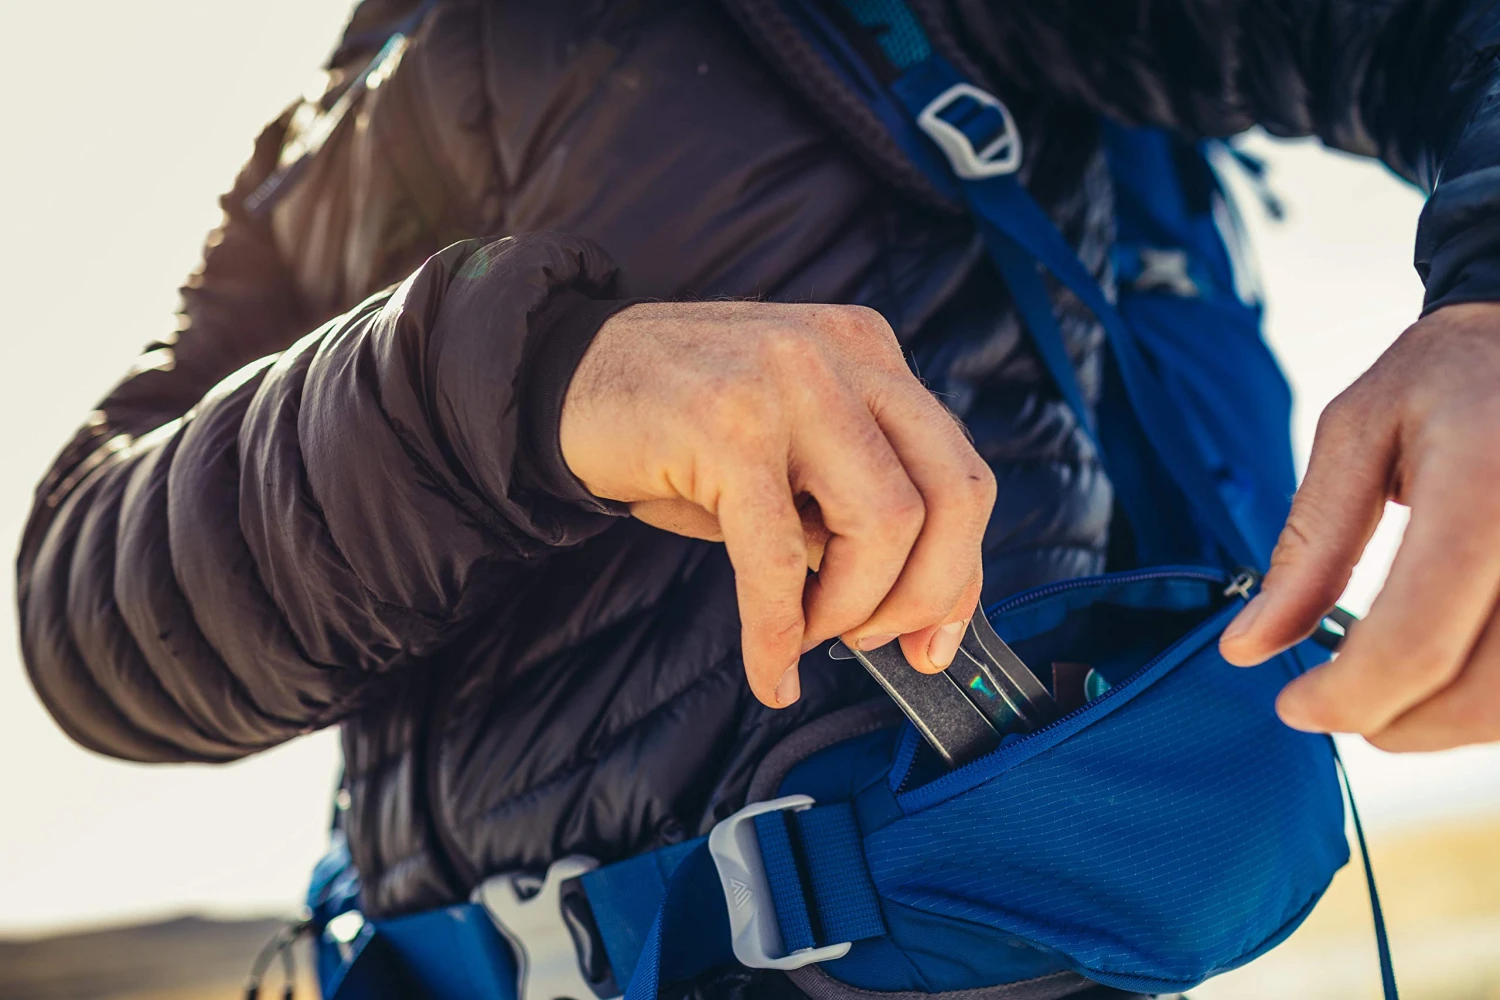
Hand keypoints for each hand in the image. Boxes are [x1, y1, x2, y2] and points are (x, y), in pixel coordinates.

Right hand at [560, 301, 995, 707]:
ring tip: (807, 633)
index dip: (960, 576)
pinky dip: (778, 633)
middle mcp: (842, 354)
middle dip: (925, 596)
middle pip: (949, 495)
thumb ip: (854, 501)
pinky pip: (777, 558)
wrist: (557, 380)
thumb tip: (915, 612)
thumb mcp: (788, 451)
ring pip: (883, 523)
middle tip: (872, 642)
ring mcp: (787, 379)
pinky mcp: (725, 424)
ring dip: (851, 609)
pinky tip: (769, 670)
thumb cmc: (678, 434)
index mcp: (870, 352)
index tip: (934, 646)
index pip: (959, 472)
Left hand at [1220, 302, 1499, 750]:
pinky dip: (1486, 695)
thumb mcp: (1358, 434)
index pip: (1415, 643)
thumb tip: (1247, 647)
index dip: (1347, 697)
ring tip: (1387, 684)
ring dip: (1447, 722)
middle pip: (1481, 695)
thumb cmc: (1449, 376)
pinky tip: (1445, 666)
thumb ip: (1309, 547)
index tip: (1295, 706)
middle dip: (1397, 722)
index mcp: (1484, 490)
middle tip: (1339, 705)